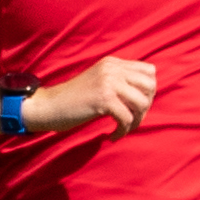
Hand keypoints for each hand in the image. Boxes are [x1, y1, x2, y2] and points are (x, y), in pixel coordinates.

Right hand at [30, 58, 159, 134]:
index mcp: (113, 63)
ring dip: (136, 121)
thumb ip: (119, 81)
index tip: (135, 106)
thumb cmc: (73, 99)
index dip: (148, 91)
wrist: (48, 105)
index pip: (150, 71)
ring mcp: (108, 82)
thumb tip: (146, 96)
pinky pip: (127, 118)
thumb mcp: (98, 81)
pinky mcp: (103, 99)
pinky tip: (112, 135)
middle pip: (151, 85)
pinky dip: (122, 131)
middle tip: (131, 118)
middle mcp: (113, 69)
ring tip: (123, 128)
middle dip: (146, 106)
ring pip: (142, 102)